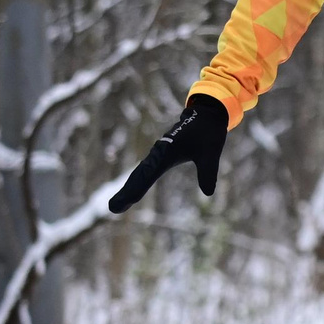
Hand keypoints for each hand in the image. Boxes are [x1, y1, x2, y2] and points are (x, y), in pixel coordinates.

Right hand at [108, 93, 229, 212]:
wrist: (205, 114)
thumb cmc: (207, 132)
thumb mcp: (210, 153)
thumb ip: (208, 172)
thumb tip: (208, 193)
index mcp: (166, 151)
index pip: (148, 174)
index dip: (135, 189)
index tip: (124, 202)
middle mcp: (158, 153)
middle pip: (138, 175)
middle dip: (126, 192)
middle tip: (113, 209)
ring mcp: (157, 154)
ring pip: (139, 174)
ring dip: (129, 188)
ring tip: (116, 206)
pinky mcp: (161, 156)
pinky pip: (146, 171)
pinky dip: (137, 182)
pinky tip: (131, 193)